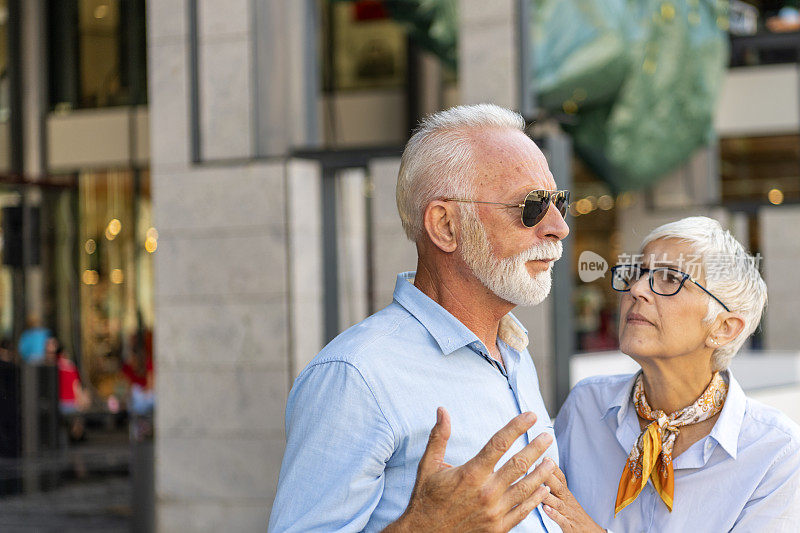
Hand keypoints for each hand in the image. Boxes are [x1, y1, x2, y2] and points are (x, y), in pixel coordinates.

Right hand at [385, 407, 554, 532]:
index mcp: (471, 473)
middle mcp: (486, 492)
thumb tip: (442, 410)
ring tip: (551, 461)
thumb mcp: (428, 465)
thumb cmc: (426, 498)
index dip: (516, 427)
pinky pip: (522, 511)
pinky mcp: (498, 528)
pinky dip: (535, 499)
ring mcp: (494, 512)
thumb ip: (439, 437)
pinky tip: (543, 489)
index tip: (530, 416)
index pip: (499, 443)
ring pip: (525, 488)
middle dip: (536, 448)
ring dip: (541, 473)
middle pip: (518, 464)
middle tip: (548, 436)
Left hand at [542, 460, 604, 532]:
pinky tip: (546, 509)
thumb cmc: (575, 516)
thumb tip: (543, 474)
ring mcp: (568, 514)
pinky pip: (562, 520)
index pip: (561, 479)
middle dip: (549, 476)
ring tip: (539, 487)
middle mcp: (567, 502)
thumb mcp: (567, 500)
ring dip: (548, 494)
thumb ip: (556, 488)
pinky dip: (554, 515)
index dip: (554, 469)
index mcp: (566, 495)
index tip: (545, 457)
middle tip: (539, 465)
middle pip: (559, 487)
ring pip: (558, 503)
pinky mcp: (569, 527)